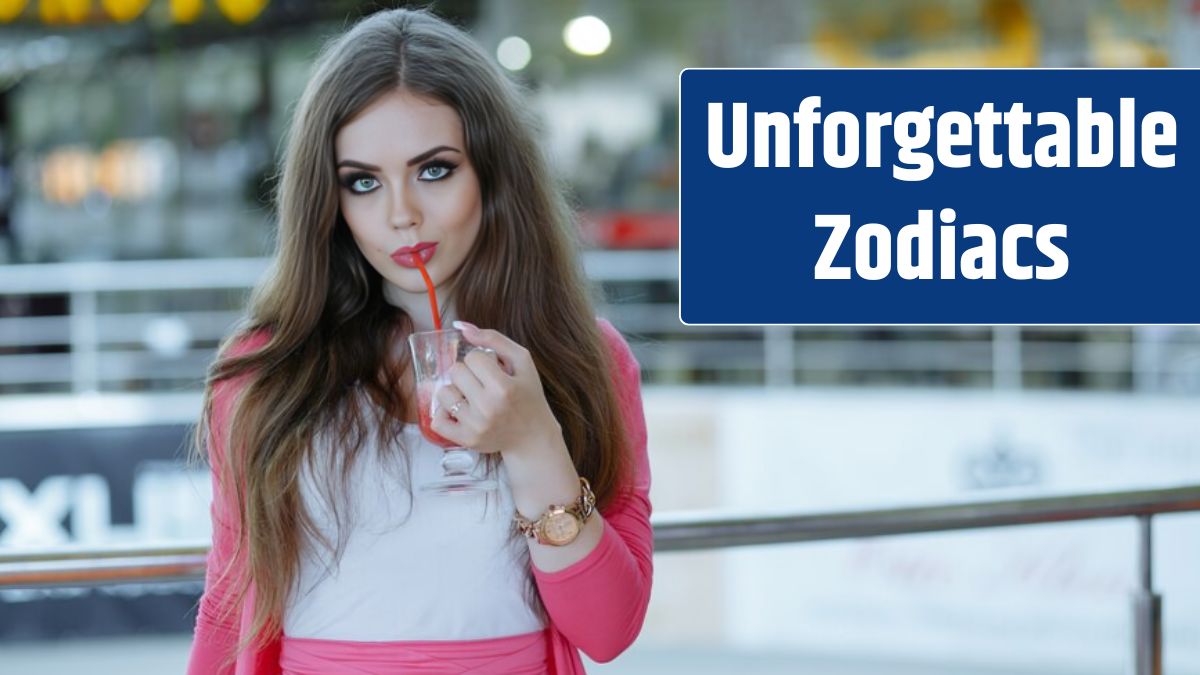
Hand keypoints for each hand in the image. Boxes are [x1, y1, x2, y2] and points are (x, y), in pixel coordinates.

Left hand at [428, 321, 562, 455]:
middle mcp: (488, 407)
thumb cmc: (528, 395)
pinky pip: (437, 420)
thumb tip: (461, 326)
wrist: (533, 436)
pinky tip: (460, 411)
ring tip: (472, 397)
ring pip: (444, 393)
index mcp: (504, 387)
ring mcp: (476, 425)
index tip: (493, 371)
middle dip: (468, 374)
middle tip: (482, 384)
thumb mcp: (522, 361)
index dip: (482, 361)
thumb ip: (494, 339)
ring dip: (455, 391)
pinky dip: (444, 413)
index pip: (473, 357)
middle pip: (456, 372)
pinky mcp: (466, 439)